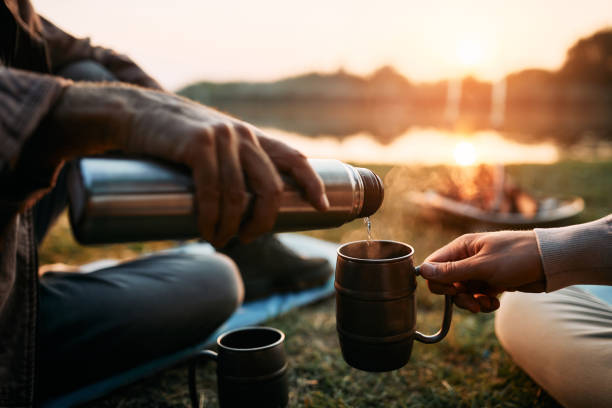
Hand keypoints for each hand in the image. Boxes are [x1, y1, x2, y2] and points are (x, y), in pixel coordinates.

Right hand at [48, 84, 328, 246]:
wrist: (135, 114)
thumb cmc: (175, 140)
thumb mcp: (212, 147)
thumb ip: (230, 166)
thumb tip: (240, 209)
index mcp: (251, 138)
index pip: (294, 158)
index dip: (312, 183)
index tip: (322, 207)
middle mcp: (242, 135)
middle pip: (271, 187)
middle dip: (263, 221)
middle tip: (246, 239)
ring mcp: (221, 138)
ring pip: (239, 195)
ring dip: (231, 227)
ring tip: (219, 241)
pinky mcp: (197, 144)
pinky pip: (212, 190)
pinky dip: (211, 216)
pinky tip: (207, 230)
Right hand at [419, 231, 544, 312]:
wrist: (550, 262)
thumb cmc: (517, 257)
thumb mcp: (483, 266)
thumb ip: (452, 271)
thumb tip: (422, 271)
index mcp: (461, 247)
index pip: (433, 265)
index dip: (437, 281)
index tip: (452, 291)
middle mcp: (467, 258)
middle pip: (447, 282)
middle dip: (457, 297)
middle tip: (472, 303)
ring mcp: (479, 271)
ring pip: (462, 293)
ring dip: (472, 302)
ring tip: (488, 303)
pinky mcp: (491, 281)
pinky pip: (477, 296)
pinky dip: (484, 303)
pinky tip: (496, 301)